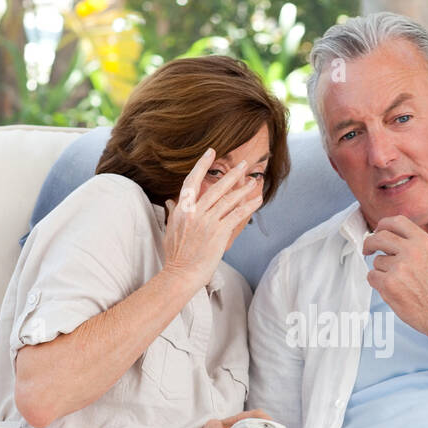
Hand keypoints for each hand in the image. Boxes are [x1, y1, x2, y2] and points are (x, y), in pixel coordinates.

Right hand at [163, 148, 264, 285]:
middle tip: (242, 164)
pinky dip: (248, 206)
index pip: (191, 181)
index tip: (211, 153)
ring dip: (243, 189)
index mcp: (182, 209)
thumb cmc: (175, 255)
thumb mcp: (170, 230)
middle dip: (231, 175)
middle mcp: (194, 212)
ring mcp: (207, 221)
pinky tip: (257, 200)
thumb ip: (172, 212)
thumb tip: (170, 200)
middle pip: (216, 187)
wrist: (181, 274)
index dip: (202, 165)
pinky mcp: (219, 232)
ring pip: (228, 199)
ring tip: (253, 181)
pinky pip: (237, 215)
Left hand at [362, 215, 427, 345]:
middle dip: (370, 243)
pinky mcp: (389, 283)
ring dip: (381, 271)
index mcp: (423, 242)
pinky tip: (393, 290)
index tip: (378, 231)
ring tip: (399, 283)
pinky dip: (378, 283)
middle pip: (379, 237)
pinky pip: (372, 277)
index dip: (383, 225)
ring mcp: (399, 267)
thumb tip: (389, 238)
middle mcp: (411, 251)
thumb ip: (413, 245)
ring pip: (376, 262)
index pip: (397, 221)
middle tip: (368, 250)